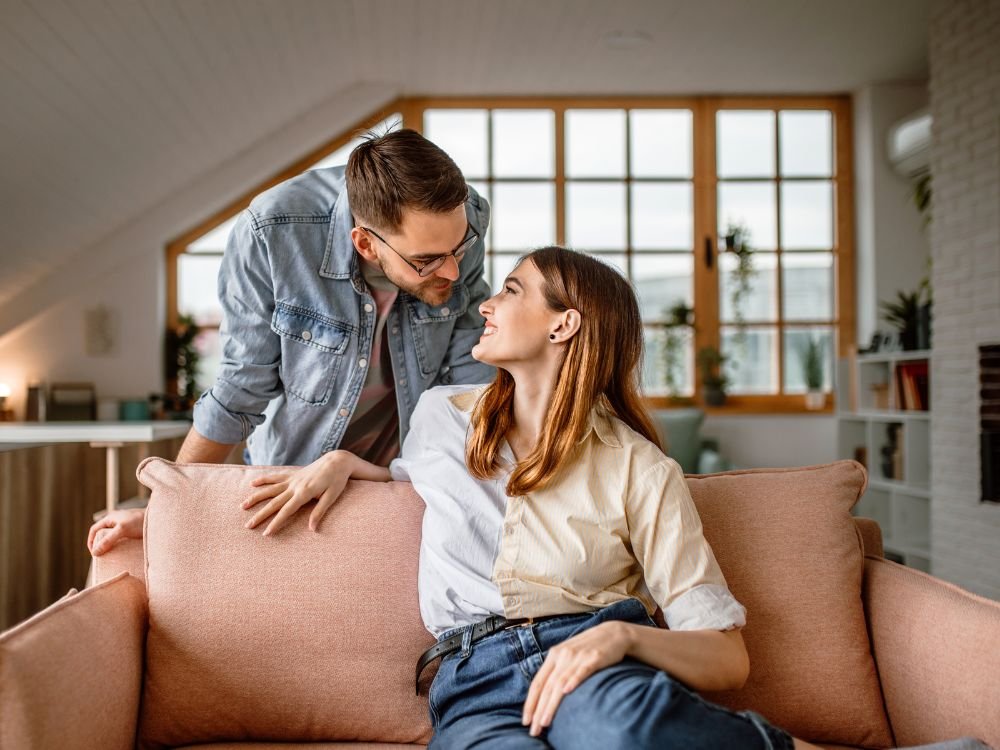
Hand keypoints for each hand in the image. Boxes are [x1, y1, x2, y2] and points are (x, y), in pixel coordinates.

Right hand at [88, 508, 144, 555]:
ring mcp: (125, 527)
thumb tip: (95, 552)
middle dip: (100, 545)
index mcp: (111, 518)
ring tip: (111, 558)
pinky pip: (123, 541)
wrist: (159, 519)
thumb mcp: (122, 529)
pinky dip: (120, 548)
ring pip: (113, 539)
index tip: (93, 552)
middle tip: (102, 557)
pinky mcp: (133, 533)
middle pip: (103, 535)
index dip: (91, 541)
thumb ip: (108, 540)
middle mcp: (117, 522)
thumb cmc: (140, 521)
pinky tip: (122, 555)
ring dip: (111, 547)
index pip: (94, 529)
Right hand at [244, 451, 353, 535]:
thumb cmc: (337, 480)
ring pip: (270, 489)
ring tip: (243, 506)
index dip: (275, 523)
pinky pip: (275, 477)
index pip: (286, 511)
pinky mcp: (293, 474)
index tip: (265, 533)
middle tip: (248, 526)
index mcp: (304, 493)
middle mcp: (295, 486)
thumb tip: (312, 529)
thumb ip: (320, 512)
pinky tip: (253, 483)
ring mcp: (292, 479)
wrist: (337, 461)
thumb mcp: (332, 497)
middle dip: (260, 515)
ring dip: (256, 497)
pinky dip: (264, 479)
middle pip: (274, 502)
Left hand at [522, 620, 632, 736]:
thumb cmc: (589, 648)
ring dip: (551, 703)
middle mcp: (563, 655)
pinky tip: (567, 691)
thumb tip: (544, 695)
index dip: (530, 702)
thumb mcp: (568, 656)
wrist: (614, 632)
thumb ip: (557, 671)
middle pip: (547, 686)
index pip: (538, 682)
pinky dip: (573, 680)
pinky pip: (582, 671)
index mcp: (554, 655)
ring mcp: (578, 656)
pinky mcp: (594, 657)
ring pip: (560, 682)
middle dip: (538, 710)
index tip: (526, 721)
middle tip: (534, 729)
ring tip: (545, 721)